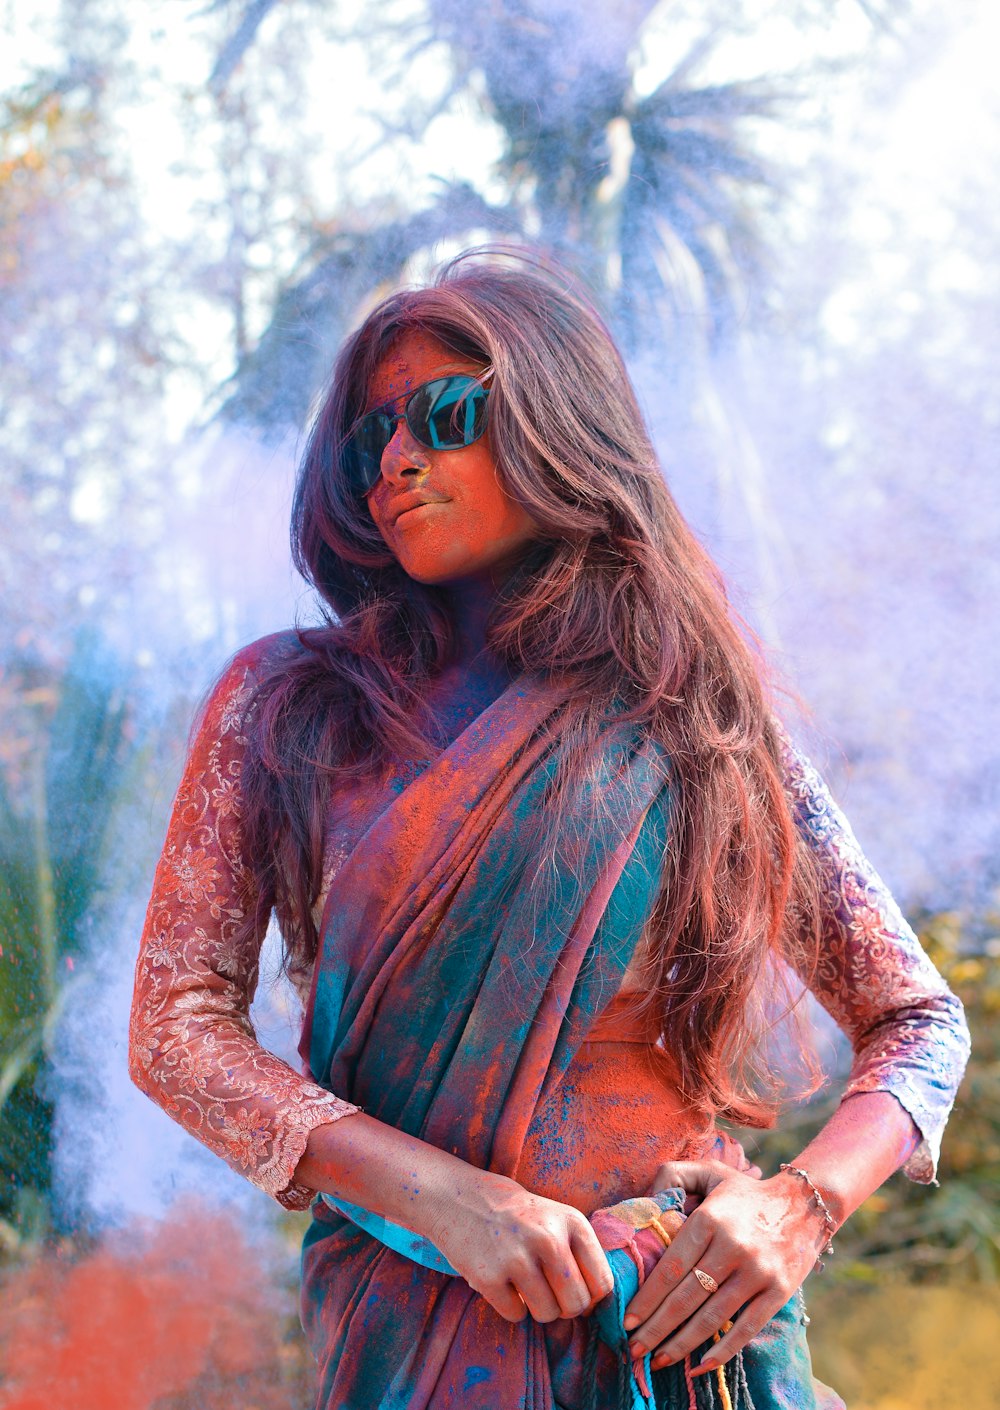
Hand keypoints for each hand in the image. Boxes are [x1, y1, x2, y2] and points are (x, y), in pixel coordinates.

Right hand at [429, 1170, 614, 1324]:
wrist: (459, 1197)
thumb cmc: (516, 1215)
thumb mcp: (555, 1218)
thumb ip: (579, 1254)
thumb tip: (598, 1305)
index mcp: (572, 1222)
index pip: (603, 1283)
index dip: (590, 1296)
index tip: (572, 1289)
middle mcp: (548, 1238)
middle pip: (577, 1305)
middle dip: (563, 1307)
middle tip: (546, 1290)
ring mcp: (517, 1257)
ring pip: (548, 1315)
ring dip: (537, 1308)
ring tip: (523, 1284)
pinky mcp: (489, 1276)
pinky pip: (516, 1315)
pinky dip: (510, 1306)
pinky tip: (501, 1281)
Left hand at [622, 1160, 829, 1375]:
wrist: (805, 1204)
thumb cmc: (745, 1193)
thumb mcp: (710, 1172)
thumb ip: (674, 1176)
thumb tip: (645, 1202)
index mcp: (710, 1218)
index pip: (671, 1266)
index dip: (648, 1297)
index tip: (627, 1319)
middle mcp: (733, 1246)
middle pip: (686, 1297)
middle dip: (656, 1327)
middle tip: (634, 1349)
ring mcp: (757, 1271)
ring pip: (712, 1317)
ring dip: (682, 1344)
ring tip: (658, 1360)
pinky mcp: (778, 1291)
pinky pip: (746, 1328)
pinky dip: (723, 1350)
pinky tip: (700, 1365)